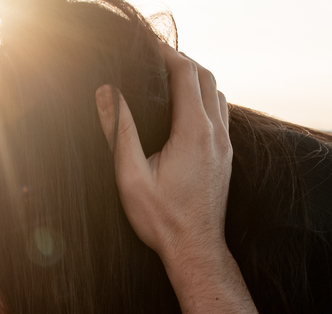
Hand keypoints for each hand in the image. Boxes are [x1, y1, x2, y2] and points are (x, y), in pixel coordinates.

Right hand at [95, 43, 230, 265]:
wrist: (194, 250)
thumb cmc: (161, 219)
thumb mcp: (130, 175)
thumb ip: (120, 130)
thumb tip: (106, 93)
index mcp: (193, 131)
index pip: (186, 73)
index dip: (166, 53)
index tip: (147, 46)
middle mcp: (215, 133)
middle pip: (206, 78)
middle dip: (182, 61)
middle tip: (155, 58)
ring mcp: (224, 146)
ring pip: (217, 95)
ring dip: (197, 80)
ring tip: (170, 79)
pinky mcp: (225, 158)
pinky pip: (220, 115)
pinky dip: (205, 100)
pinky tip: (186, 110)